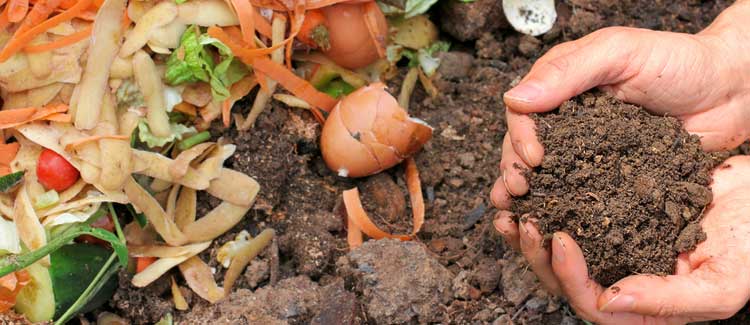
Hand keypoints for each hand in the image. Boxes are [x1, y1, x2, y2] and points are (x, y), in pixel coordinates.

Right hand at [490, 1, 749, 209]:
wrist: (732, 90)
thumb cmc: (679, 61)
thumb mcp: (620, 53)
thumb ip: (568, 72)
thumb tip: (513, 99)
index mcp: (562, 86)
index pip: (523, 112)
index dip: (520, 136)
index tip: (533, 159)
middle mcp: (568, 120)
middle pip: (525, 147)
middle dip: (515, 170)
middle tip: (519, 192)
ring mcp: (587, 150)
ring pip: (546, 174)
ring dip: (529, 195)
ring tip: (518, 216)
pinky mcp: (609, 176)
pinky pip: (580, 193)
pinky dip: (562, 210)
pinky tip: (550, 226)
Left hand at [494, 156, 749, 323]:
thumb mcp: (722, 283)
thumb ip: (668, 299)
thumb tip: (609, 301)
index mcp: (643, 305)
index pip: (592, 304)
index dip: (569, 276)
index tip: (560, 238)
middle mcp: (622, 278)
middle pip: (565, 280)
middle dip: (537, 254)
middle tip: (522, 221)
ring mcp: (614, 247)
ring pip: (559, 250)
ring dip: (531, 232)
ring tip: (512, 206)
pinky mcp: (610, 215)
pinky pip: (571, 213)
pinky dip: (549, 202)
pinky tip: (534, 185)